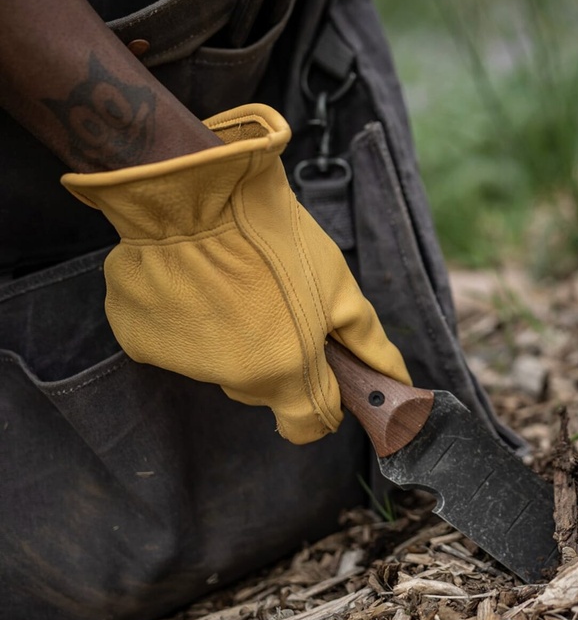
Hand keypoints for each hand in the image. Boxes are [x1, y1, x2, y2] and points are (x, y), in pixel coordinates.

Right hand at [62, 104, 409, 443]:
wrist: (194, 193)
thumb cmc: (276, 239)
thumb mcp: (339, 287)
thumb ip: (366, 343)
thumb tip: (397, 380)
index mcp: (286, 374)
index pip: (307, 426)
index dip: (320, 403)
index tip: (322, 374)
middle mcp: (234, 381)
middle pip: (263, 389)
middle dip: (275, 358)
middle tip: (276, 303)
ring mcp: (182, 363)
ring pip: (218, 363)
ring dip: (229, 335)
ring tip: (232, 281)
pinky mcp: (139, 341)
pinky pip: (173, 341)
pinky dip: (184, 319)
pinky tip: (191, 280)